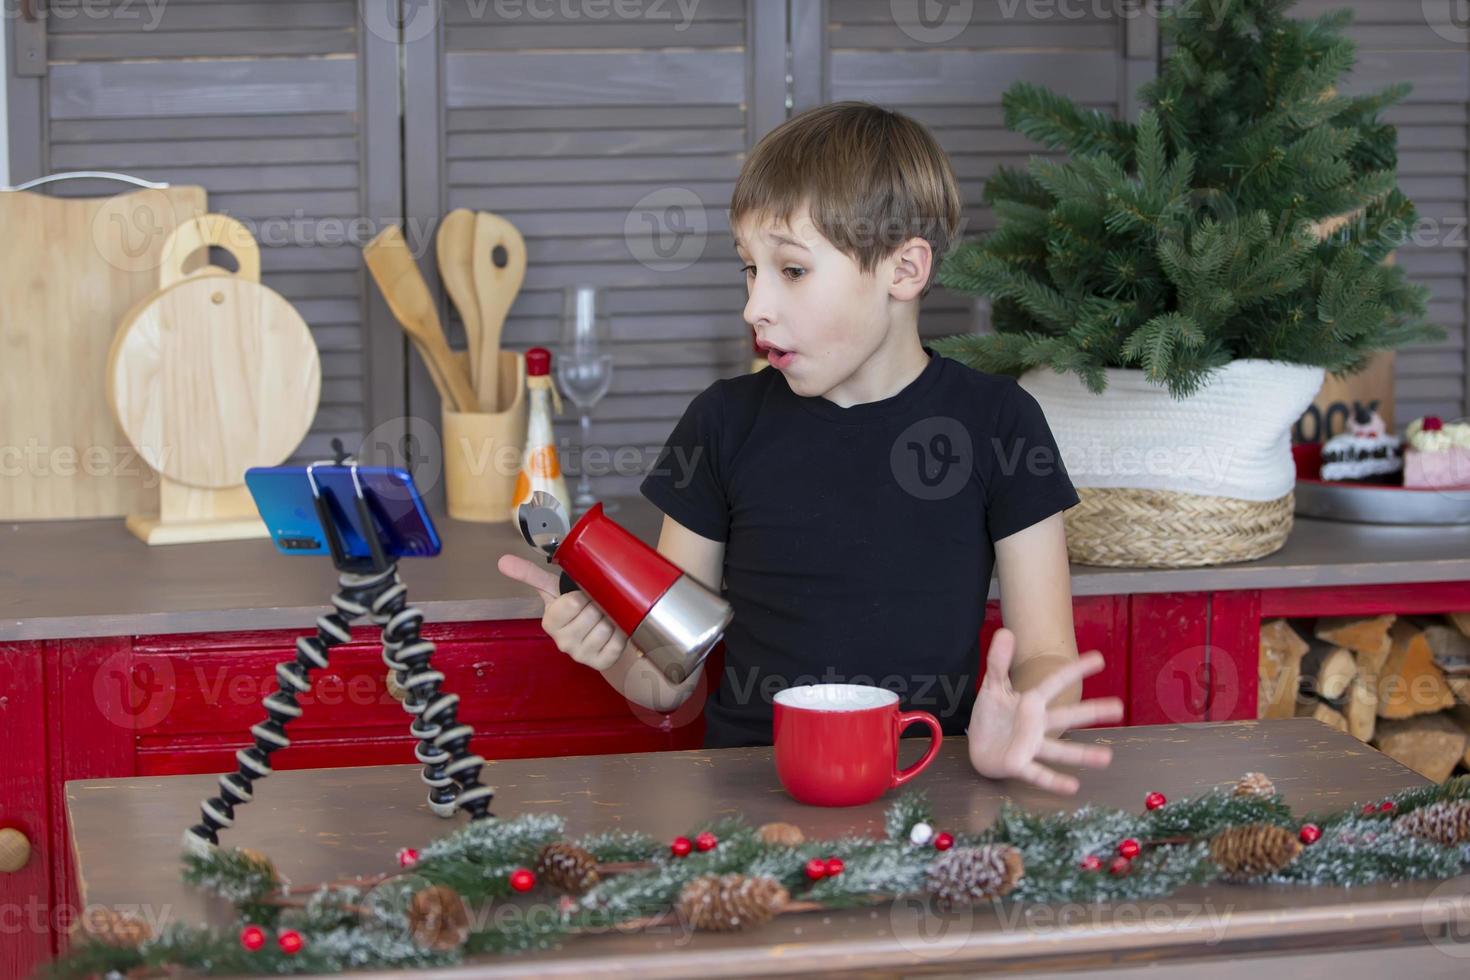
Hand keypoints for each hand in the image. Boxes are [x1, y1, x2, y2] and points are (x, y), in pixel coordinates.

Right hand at [497, 554, 630, 670]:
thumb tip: (503, 561)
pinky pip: (618, 642)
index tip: (583, 595)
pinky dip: (620, 632)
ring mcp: (582, 656)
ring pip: (606, 627)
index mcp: (550, 623)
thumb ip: (530, 574)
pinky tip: (613, 629)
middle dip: (599, 604)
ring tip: (605, 616)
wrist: (592, 633)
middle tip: (596, 605)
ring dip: (611, 617)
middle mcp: (563, 643)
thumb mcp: (553, 590)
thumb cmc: (573, 608)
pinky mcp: (601, 663)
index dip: (584, 594)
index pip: (573, 603)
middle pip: (592, 614)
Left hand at [966, 627, 1123, 794]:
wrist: (978, 745)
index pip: (1055, 682)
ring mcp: (1030, 745)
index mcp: (1032, 703)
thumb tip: (1005, 631)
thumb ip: (999, 662)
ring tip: (1106, 758)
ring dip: (1082, 754)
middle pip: (1067, 716)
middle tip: (1120, 707)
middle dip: (1092, 712)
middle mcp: (1037, 725)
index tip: (1099, 659)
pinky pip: (1038, 773)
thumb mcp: (992, 686)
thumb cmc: (991, 717)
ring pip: (1059, 750)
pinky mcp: (1018, 764)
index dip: (1075, 670)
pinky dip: (1053, 781)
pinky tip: (1072, 786)